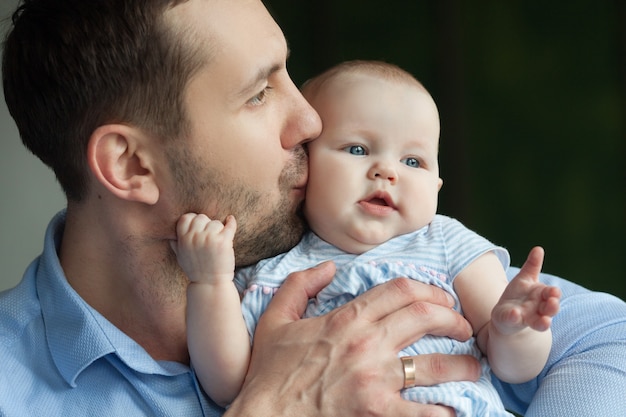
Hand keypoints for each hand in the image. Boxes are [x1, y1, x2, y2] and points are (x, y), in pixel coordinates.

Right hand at [170, 213, 236, 282]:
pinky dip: (231, 222)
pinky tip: (230, 220)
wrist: (210, 285)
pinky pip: (229, 225)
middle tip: (210, 237)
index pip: (186, 217)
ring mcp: (209, 238)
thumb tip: (172, 236)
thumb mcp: (181, 258)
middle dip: (206, 225)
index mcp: (183, 239)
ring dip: (219, 230)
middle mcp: (195, 237)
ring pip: (216, 223)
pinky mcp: (223, 242)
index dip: (193, 221)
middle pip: (202, 218)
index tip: (200, 227)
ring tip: (217, 243)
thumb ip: (176, 244)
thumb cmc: (196, 271)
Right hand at [226, 262, 479, 416]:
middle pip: (425, 318)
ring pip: (435, 364)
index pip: (400, 291)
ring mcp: (375, 380)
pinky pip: (423, 411)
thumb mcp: (275, 319)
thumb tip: (328, 268)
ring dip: (462, 364)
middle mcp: (367, 344)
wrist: (264, 415)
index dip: (429, 290)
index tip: (442, 299)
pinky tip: (454, 409)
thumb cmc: (270, 372)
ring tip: (472, 368)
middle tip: (463, 328)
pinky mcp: (378, 412)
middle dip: (453, 319)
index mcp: (347, 320)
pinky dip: (444, 410)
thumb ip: (299, 285)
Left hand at [492, 247, 560, 333]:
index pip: (552, 294)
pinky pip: (515, 321)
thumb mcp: (525, 279)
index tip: (554, 292)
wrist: (507, 314)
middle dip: (553, 307)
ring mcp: (528, 318)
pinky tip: (514, 314)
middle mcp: (539, 309)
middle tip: (552, 303)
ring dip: (543, 322)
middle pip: (550, 309)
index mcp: (542, 295)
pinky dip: (515, 318)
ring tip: (545, 322)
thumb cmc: (520, 295)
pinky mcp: (513, 322)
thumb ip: (532, 266)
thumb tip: (538, 248)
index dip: (554, 294)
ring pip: (540, 322)